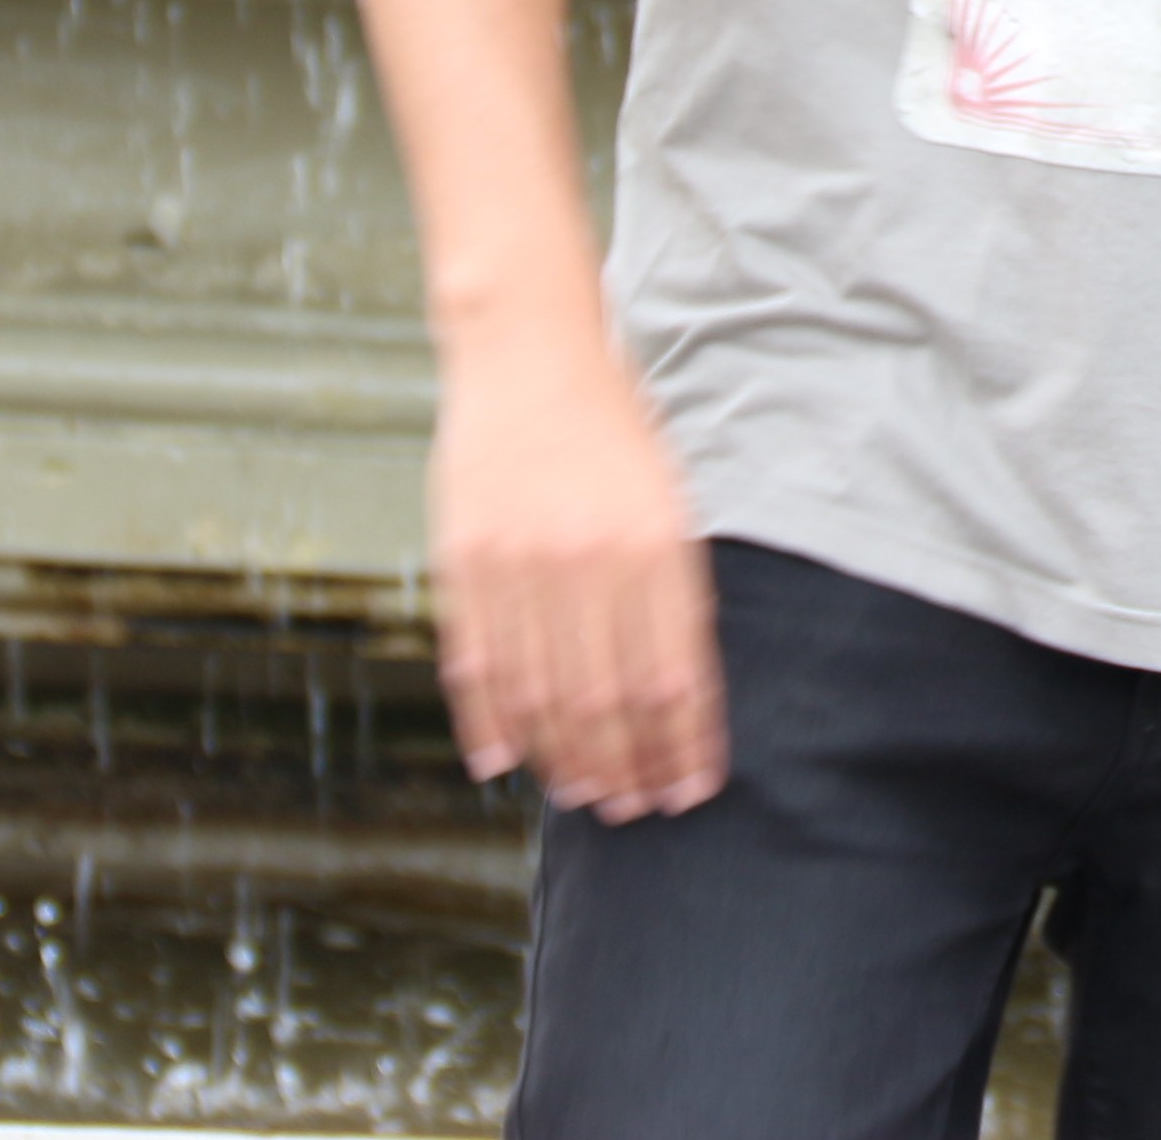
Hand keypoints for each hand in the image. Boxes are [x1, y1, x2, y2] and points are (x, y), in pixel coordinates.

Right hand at [426, 325, 726, 819]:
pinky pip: (477, 661)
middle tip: (641, 810)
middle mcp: (589, 561)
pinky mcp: (464, 561)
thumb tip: (677, 695)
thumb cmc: (617, 430)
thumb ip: (672, 589)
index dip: (686, 745)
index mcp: (656, 544)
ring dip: (567, 757)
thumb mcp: (670, 498)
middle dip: (631, 767)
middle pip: (611, 700)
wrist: (529, 351)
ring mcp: (520, 564)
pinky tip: (506, 760)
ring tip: (589, 796)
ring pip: (543, 694)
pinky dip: (489, 720)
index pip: (677, 677)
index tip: (695, 791)